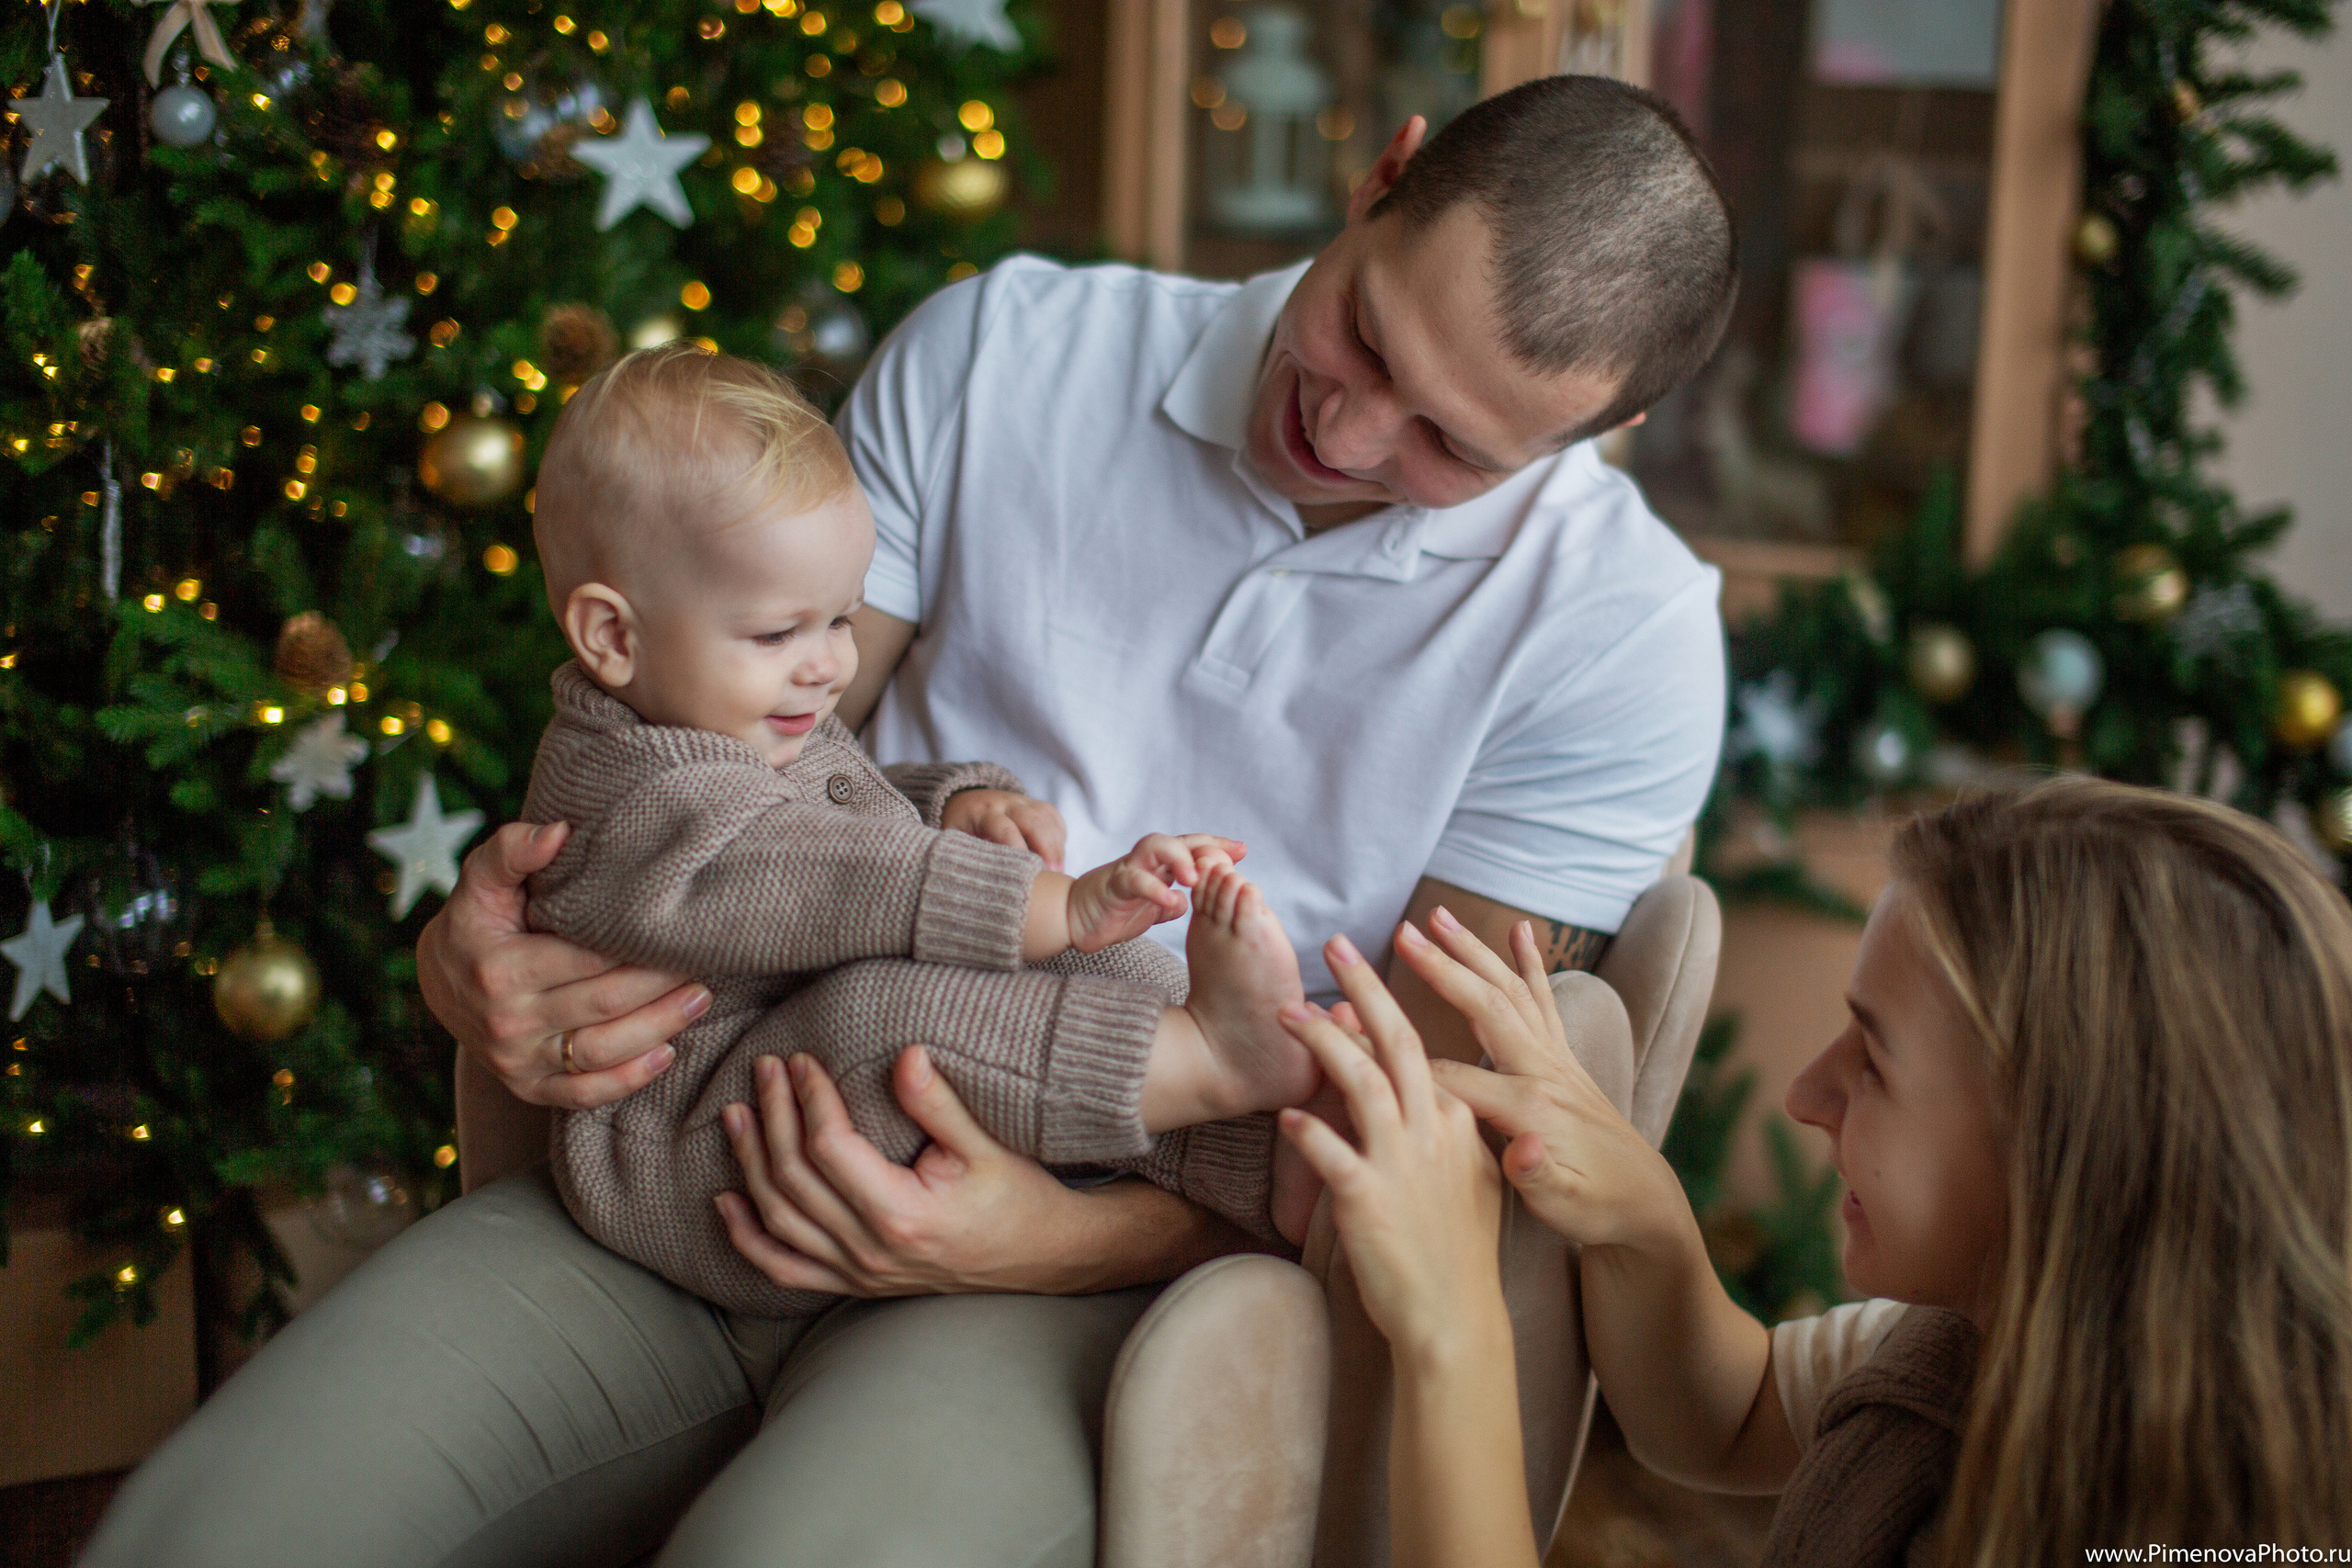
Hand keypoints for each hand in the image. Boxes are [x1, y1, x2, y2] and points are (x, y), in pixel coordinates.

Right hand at [416, 820, 708, 1109]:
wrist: (439, 980)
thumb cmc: (477, 919)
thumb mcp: (481, 878)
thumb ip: (513, 849)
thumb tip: (558, 831)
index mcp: (499, 968)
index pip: (586, 959)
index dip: (639, 947)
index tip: (679, 931)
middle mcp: (507, 1020)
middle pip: (604, 1004)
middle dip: (661, 986)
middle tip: (704, 965)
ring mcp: (516, 1060)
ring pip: (602, 1053)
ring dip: (660, 1028)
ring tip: (698, 1001)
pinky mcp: (526, 1086)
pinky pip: (583, 1094)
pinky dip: (628, 1080)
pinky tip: (666, 1054)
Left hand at [715, 1046, 1110, 1295]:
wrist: (1044, 1257)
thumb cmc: (1019, 1197)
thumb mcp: (986, 1146)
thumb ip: (939, 1104)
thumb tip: (905, 1054)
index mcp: (901, 1214)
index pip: (830, 1148)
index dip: (809, 1099)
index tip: (802, 1059)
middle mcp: (870, 1251)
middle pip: (793, 1179)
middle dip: (773, 1118)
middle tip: (764, 1070)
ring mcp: (858, 1273)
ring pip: (779, 1220)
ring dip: (750, 1165)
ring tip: (736, 1115)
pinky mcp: (855, 1283)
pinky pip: (785, 1268)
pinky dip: (749, 1238)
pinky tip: (726, 1204)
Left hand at [940, 788, 1067, 869]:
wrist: (964, 801)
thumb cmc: (959, 829)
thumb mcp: (954, 842)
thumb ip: (965, 856)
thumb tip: (977, 887)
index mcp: (983, 813)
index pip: (1003, 829)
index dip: (1018, 849)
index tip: (1027, 873)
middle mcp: (1005, 803)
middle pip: (1033, 820)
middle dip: (1046, 847)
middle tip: (1053, 874)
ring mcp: (1023, 801)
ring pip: (1047, 818)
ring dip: (1056, 845)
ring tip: (1058, 871)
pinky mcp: (1035, 804)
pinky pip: (1053, 816)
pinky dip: (1059, 835)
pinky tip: (1058, 856)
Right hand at [1060, 833, 1245, 953]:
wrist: (1072, 919)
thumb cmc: (1112, 912)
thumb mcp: (1150, 911)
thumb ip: (1170, 904)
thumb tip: (1189, 902)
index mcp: (1159, 867)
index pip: (1192, 848)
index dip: (1217, 846)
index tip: (1243, 849)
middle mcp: (1146, 861)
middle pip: (1179, 839)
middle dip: (1206, 844)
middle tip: (1228, 857)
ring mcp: (1128, 869)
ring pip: (1156, 846)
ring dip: (1179, 857)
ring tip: (1195, 878)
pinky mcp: (1112, 886)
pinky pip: (1135, 880)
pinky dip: (1155, 889)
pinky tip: (1171, 901)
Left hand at [1276, 932, 1507, 1360]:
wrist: (1455, 1320)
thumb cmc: (1458, 1256)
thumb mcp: (1472, 1183)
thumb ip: (1452, 1136)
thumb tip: (1435, 1104)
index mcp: (1458, 1122)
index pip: (1417, 1052)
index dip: (1381, 1014)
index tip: (1354, 987)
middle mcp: (1433, 1131)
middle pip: (1396, 1041)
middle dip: (1366, 985)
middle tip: (1335, 943)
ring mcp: (1401, 1162)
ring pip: (1360, 1081)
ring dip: (1322, 1041)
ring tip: (1287, 1012)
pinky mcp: (1368, 1198)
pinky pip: (1328, 1152)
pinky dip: (1305, 1130)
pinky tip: (1283, 1115)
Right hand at [1396, 912, 1681, 1254]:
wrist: (1646, 1203)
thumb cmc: (1596, 1209)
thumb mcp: (1563, 1205)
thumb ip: (1536, 1174)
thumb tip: (1521, 1148)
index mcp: (1530, 1107)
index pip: (1450, 1075)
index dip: (1400, 1059)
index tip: (1352, 1033)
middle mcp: (1544, 1070)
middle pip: (1483, 1007)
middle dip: (1439, 968)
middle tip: (1400, 933)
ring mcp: (1556, 1059)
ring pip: (1508, 990)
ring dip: (1472, 950)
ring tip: (1438, 915)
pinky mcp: (1564, 1059)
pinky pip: (1543, 999)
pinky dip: (1530, 961)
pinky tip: (1520, 928)